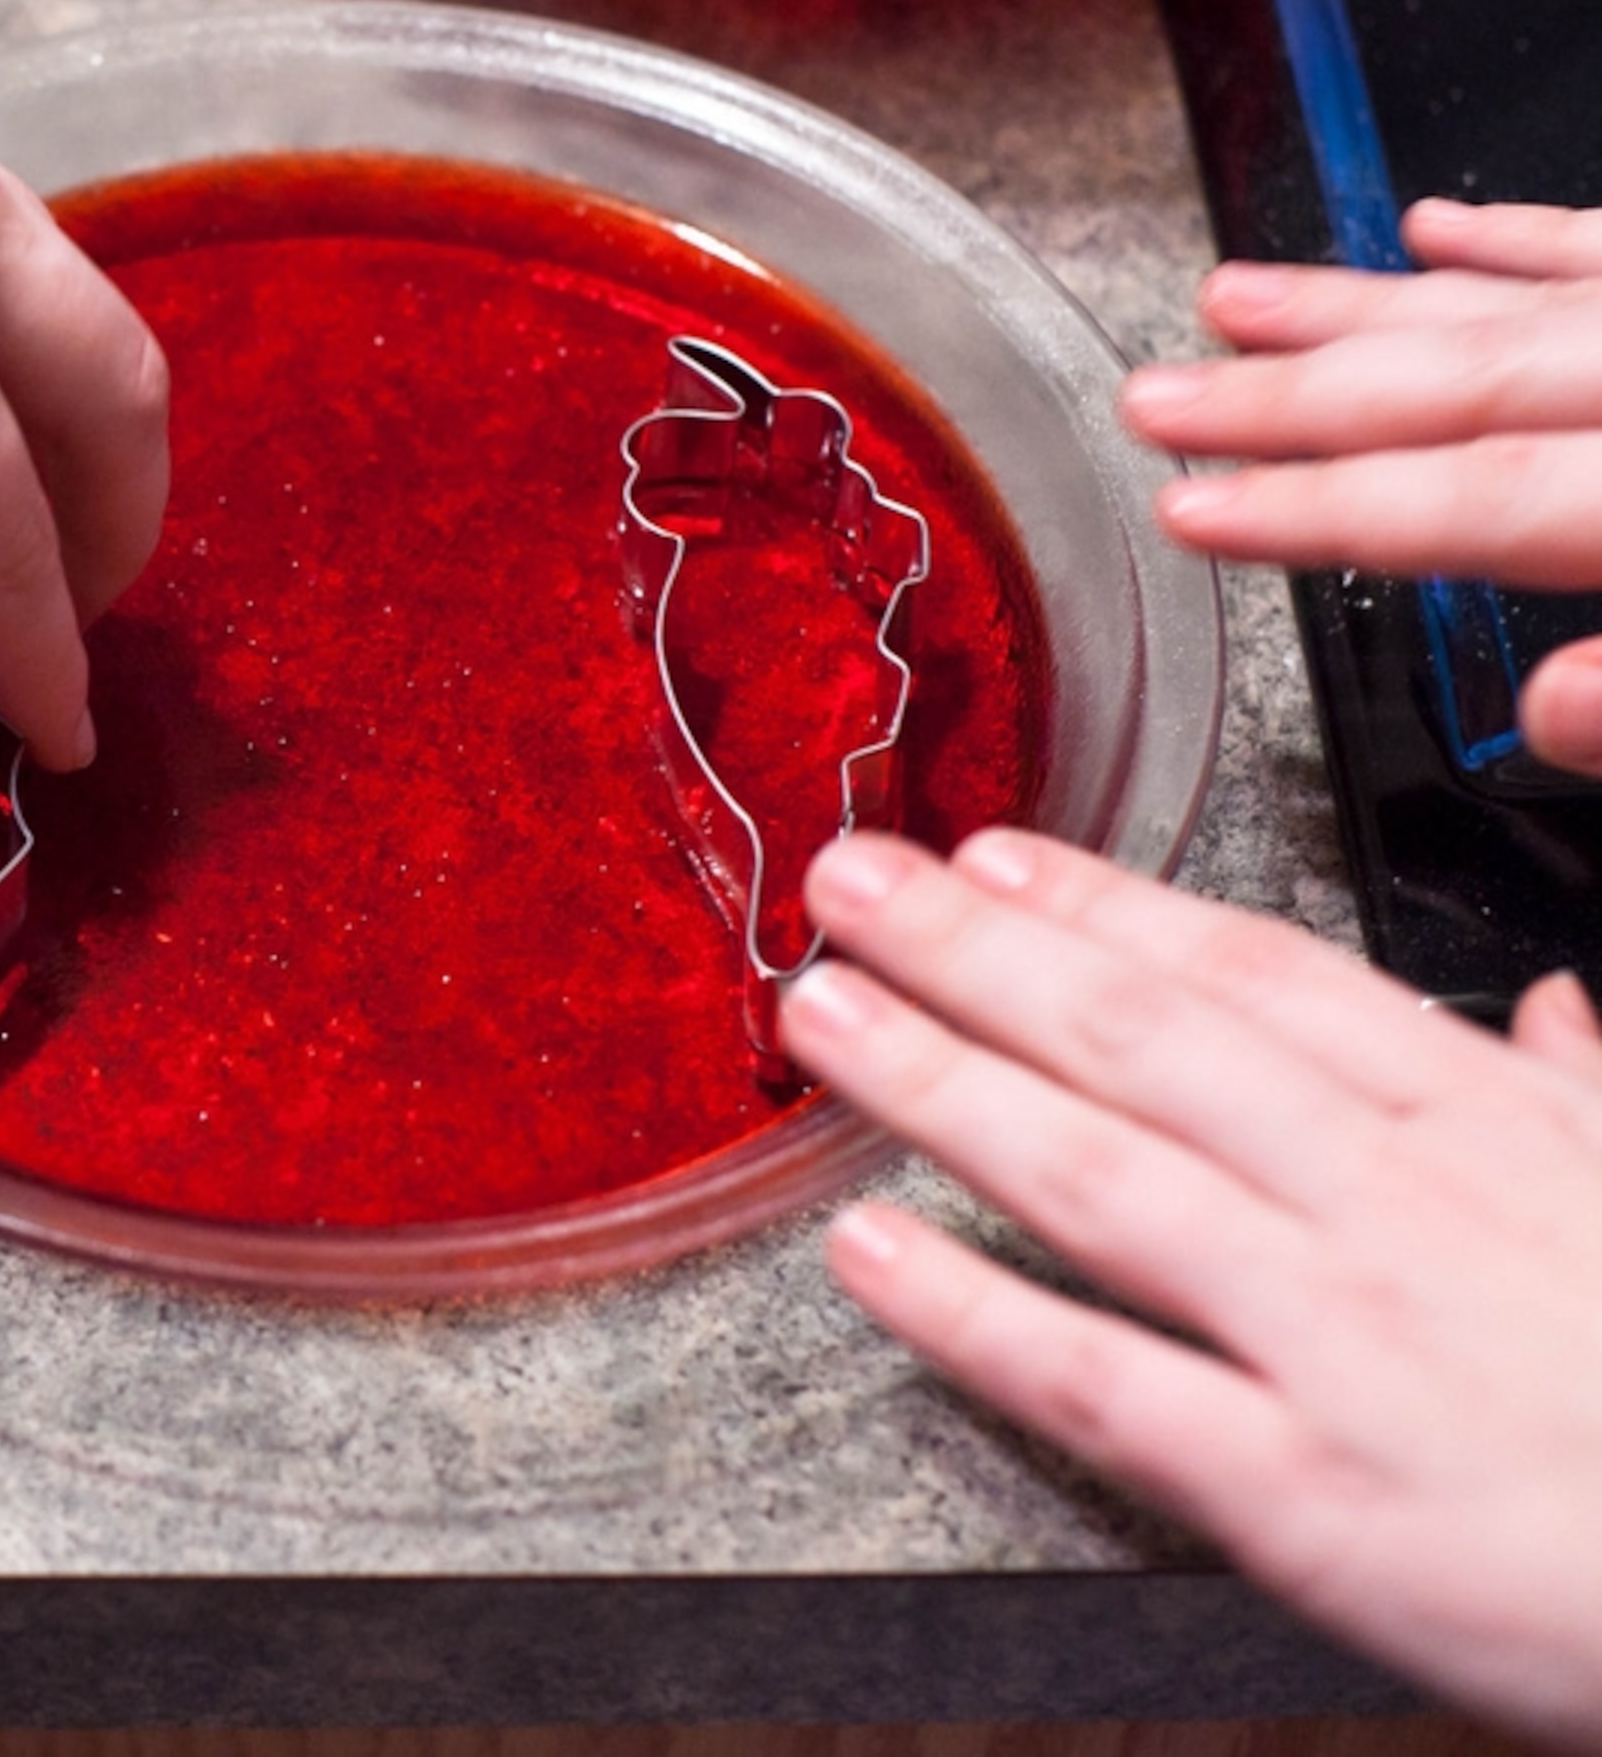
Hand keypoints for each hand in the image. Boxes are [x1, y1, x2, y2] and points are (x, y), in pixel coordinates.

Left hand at [783, 828, 1601, 1748]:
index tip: (987, 851)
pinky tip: (866, 1251)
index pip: (1255, 978)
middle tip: (845, 884)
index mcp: (1481, 1133)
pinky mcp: (1308, 1498)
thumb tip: (1550, 1014)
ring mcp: (1340, 1346)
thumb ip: (1587, 1101)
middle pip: (1143, 1043)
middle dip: (977, 951)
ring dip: (940, 1082)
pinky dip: (972, 1314)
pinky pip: (1105, 1385)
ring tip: (823, 1014)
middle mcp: (1390, 1211)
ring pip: (1099, 1178)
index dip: (1104, 903)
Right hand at [1121, 197, 1601, 766]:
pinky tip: (1437, 229)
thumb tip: (1549, 709)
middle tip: (1155, 399)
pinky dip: (1519, 239)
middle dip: (1292, 396)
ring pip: (1525, 306)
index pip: (1481, 500)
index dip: (1321, 508)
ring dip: (1364, 308)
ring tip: (1231, 303)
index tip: (1188, 513)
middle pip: (1469, 384)